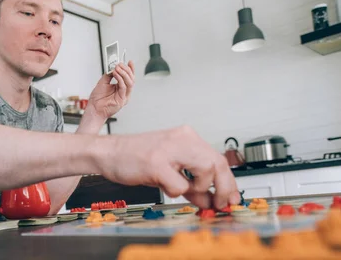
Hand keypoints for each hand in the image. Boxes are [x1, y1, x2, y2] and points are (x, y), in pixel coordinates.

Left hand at [86, 61, 134, 120]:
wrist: (94, 108)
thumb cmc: (98, 98)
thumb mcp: (103, 82)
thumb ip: (110, 75)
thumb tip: (114, 67)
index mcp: (121, 88)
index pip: (129, 77)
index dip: (130, 69)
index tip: (129, 62)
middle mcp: (124, 92)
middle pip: (131, 79)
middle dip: (127, 69)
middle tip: (120, 64)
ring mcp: (124, 96)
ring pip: (130, 82)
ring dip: (124, 73)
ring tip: (117, 68)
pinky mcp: (122, 99)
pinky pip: (124, 87)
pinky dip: (120, 79)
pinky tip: (115, 74)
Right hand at [98, 125, 240, 209]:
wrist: (108, 153)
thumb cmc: (136, 158)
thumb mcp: (169, 169)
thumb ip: (191, 184)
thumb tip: (211, 200)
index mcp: (186, 136)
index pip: (218, 158)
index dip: (229, 182)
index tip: (231, 198)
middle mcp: (181, 138)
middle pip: (218, 164)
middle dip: (223, 189)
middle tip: (219, 204)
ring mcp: (169, 150)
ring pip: (205, 171)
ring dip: (197, 188)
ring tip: (180, 187)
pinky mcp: (157, 163)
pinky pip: (180, 186)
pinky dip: (175, 192)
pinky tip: (162, 183)